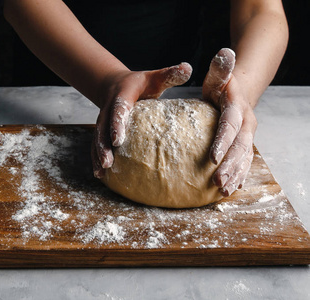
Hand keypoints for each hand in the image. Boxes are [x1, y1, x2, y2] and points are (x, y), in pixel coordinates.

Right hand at [92, 63, 192, 177]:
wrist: (113, 84)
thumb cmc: (139, 83)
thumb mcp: (153, 77)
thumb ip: (169, 74)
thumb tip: (188, 67)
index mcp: (121, 97)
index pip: (118, 111)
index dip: (117, 125)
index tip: (118, 140)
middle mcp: (107, 110)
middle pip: (103, 129)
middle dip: (104, 146)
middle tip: (108, 162)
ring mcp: (102, 122)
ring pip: (97, 139)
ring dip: (98, 155)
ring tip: (102, 172)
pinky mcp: (101, 131)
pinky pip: (96, 145)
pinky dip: (96, 158)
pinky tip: (99, 174)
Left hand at [203, 48, 257, 195]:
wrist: (240, 91)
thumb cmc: (222, 85)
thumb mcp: (218, 76)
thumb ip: (220, 68)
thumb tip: (225, 52)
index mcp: (237, 108)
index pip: (230, 126)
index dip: (223, 142)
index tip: (211, 158)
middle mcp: (247, 124)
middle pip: (240, 148)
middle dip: (230, 166)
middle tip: (217, 182)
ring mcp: (248, 136)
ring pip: (244, 158)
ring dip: (235, 175)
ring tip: (223, 191)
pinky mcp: (245, 144)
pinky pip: (244, 162)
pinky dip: (239, 175)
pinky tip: (232, 189)